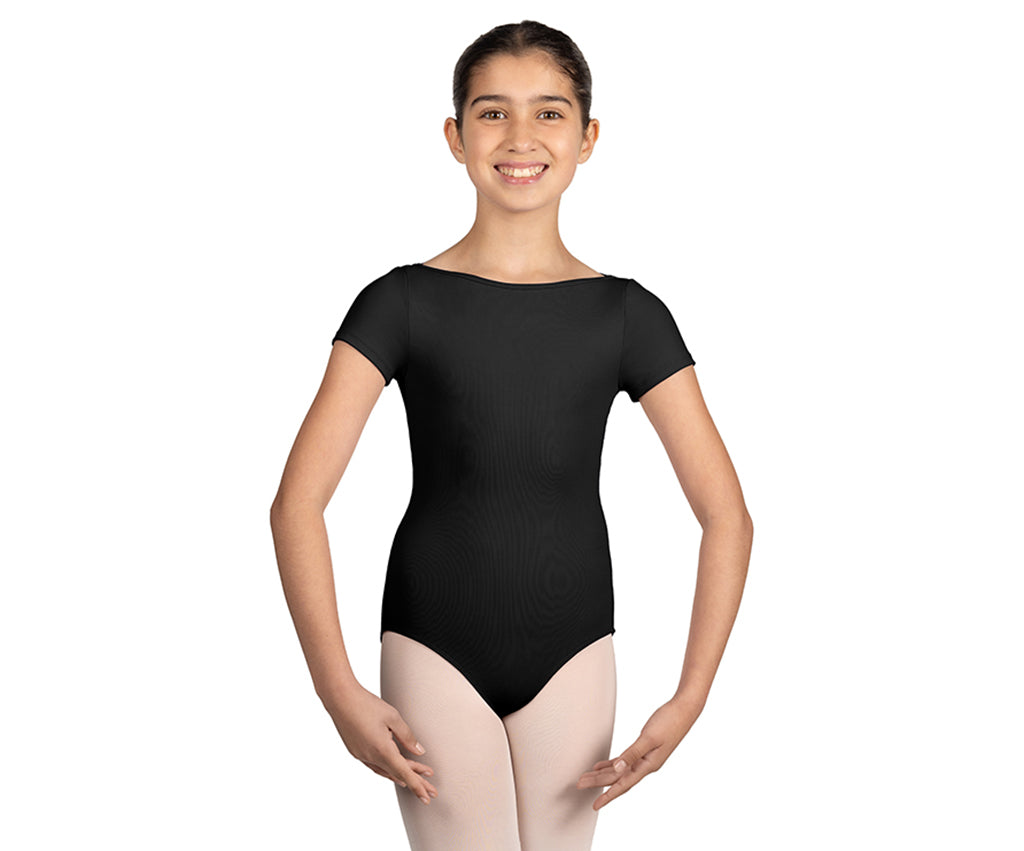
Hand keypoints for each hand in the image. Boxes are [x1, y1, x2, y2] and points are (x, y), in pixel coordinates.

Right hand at [322, 682, 437, 804]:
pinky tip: (393, 769)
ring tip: (416, 779)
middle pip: (397, 774)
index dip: (418, 785)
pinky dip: (388, 770)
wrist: (340, 699)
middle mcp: (370, 757)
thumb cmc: (366, 704)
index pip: (404, 772)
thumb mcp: (393, 717)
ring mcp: (361, 755)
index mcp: (382, 749)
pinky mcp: (356, 751)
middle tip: (430, 789)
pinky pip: (375, 766)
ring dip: (401, 775)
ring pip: (385, 771)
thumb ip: (407, 736)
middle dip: (415, 781)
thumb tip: (418, 751)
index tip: (428, 796)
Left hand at [577, 697, 701, 810]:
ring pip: (620, 770)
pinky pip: (624, 761)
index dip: (608, 795)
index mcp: (648, 765)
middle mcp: (646, 765)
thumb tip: (618, 769)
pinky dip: (612, 764)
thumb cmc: (670, 722)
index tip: (596, 805)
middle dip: (598, 782)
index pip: (623, 784)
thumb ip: (632, 754)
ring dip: (603, 774)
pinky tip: (601, 765)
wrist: (684, 710)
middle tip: (580, 784)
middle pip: (618, 778)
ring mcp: (646, 758)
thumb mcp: (649, 738)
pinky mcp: (644, 749)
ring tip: (586, 777)